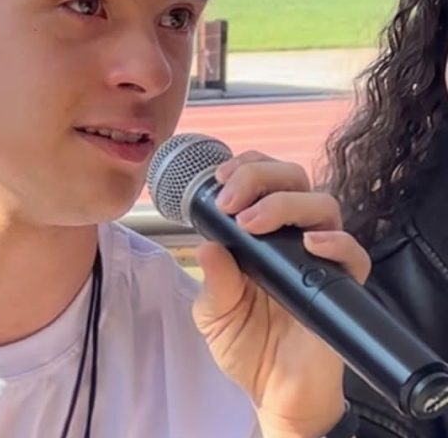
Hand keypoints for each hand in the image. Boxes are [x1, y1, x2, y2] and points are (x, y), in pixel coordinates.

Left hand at [193, 151, 370, 437]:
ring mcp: (318, 258)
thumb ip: (213, 279)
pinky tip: (310, 244)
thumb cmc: (244, 344)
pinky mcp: (341, 284)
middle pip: (293, 179)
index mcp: (259, 234)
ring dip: (284, 203)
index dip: (245, 168)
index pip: (263, 180)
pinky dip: (335, 242)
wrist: (272, 391)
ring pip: (322, 204)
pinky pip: (353, 254)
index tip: (219, 178)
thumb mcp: (213, 312)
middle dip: (259, 177)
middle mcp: (291, 237)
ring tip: (252, 222)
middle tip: (231, 200)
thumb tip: (208, 244)